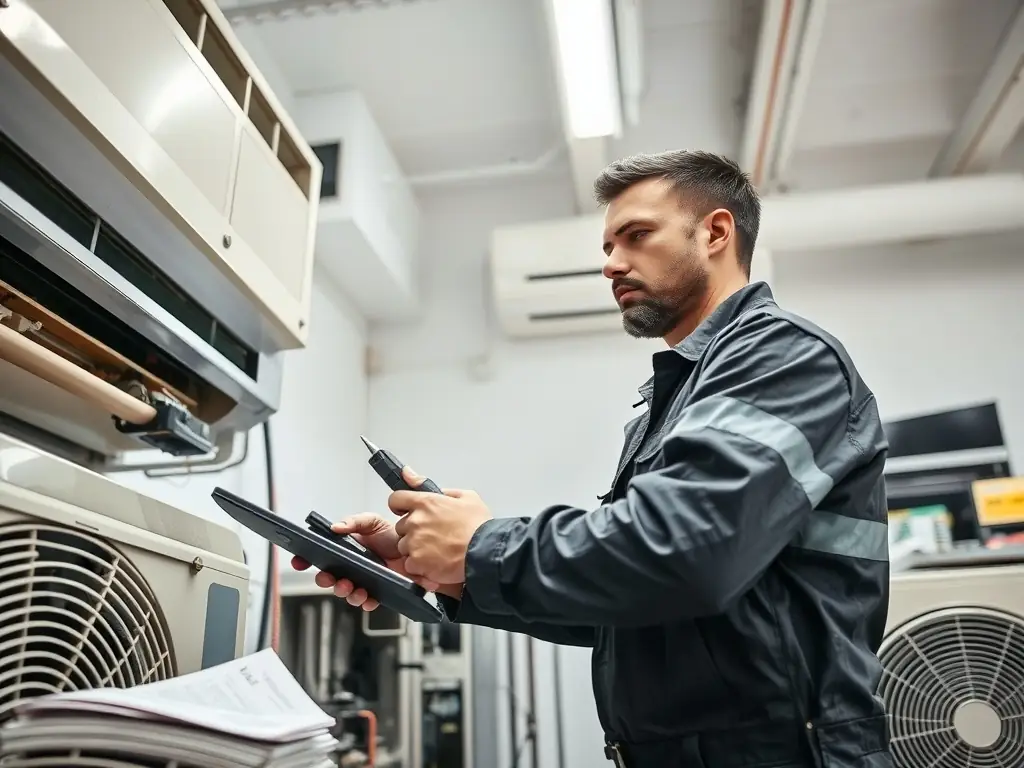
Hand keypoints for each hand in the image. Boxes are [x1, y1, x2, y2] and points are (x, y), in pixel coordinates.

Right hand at [291, 514, 442, 609]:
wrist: (419, 547)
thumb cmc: (394, 534)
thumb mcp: (373, 521)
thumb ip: (354, 522)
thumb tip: (335, 527)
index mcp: (347, 549)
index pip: (320, 555)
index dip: (306, 559)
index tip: (298, 561)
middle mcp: (353, 566)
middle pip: (329, 577)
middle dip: (325, 580)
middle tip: (328, 577)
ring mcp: (364, 580)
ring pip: (346, 592)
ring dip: (344, 592)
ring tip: (350, 586)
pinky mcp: (378, 591)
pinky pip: (366, 601)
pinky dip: (365, 601)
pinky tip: (367, 596)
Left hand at [391, 467, 492, 584]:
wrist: (486, 552)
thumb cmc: (479, 526)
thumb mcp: (466, 496)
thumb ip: (435, 487)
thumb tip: (410, 474)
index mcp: (426, 503)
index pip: (396, 499)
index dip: (400, 505)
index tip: (404, 510)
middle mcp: (416, 521)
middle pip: (401, 526)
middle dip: (413, 530)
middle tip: (433, 535)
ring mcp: (414, 543)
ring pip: (404, 546)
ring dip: (415, 549)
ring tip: (437, 551)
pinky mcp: (417, 562)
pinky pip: (410, 565)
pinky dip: (420, 566)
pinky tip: (435, 563)